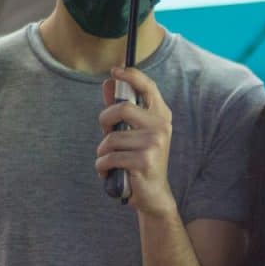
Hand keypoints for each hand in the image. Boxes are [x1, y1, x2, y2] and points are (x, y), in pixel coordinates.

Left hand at [97, 67, 175, 217]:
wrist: (153, 194)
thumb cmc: (140, 160)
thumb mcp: (131, 133)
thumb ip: (120, 110)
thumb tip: (108, 83)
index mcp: (161, 116)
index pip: (148, 87)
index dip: (131, 75)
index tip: (115, 71)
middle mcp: (161, 126)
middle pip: (122, 108)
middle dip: (105, 121)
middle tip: (106, 134)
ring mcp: (155, 143)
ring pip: (112, 138)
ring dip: (103, 152)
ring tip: (110, 161)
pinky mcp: (145, 160)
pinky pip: (110, 157)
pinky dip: (103, 166)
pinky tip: (110, 172)